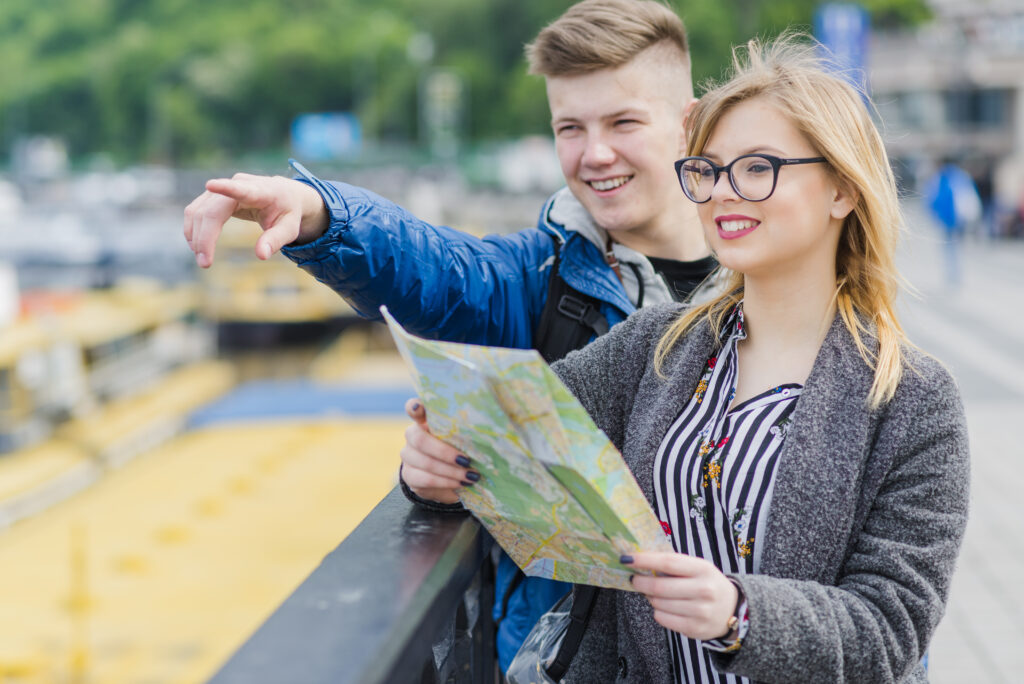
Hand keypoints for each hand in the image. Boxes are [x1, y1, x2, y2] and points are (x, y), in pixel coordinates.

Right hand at [183, 173, 328, 267]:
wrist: (283, 194)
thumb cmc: (287, 212)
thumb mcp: (290, 228)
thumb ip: (276, 240)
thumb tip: (261, 255)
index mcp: (261, 191)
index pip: (242, 189)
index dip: (226, 188)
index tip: (211, 185)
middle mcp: (238, 184)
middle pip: (211, 210)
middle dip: (204, 237)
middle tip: (205, 264)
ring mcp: (223, 188)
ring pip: (198, 210)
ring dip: (195, 235)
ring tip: (202, 259)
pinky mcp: (214, 195)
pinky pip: (196, 211)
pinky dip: (194, 229)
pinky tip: (197, 246)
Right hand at [400, 398, 478, 504]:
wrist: (445, 481)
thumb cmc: (458, 453)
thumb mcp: (463, 440)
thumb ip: (466, 433)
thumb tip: (491, 431)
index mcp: (425, 420)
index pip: (414, 408)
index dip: (415, 406)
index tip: (420, 407)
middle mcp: (412, 435)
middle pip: (420, 440)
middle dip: (445, 452)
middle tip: (467, 461)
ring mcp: (408, 455)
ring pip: (425, 462)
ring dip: (451, 471)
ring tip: (470, 476)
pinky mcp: (409, 475)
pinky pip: (426, 479)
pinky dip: (445, 482)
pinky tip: (459, 483)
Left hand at [626, 552, 738, 640]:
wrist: (733, 609)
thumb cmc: (707, 583)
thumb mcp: (698, 568)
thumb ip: (674, 565)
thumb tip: (641, 561)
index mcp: (703, 569)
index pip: (669, 563)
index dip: (645, 560)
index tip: (628, 558)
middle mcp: (704, 590)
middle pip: (660, 586)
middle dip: (641, 582)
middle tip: (634, 579)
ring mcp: (700, 611)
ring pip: (659, 603)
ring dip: (650, 597)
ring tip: (654, 594)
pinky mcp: (694, 628)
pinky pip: (663, 618)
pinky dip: (657, 611)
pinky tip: (664, 607)